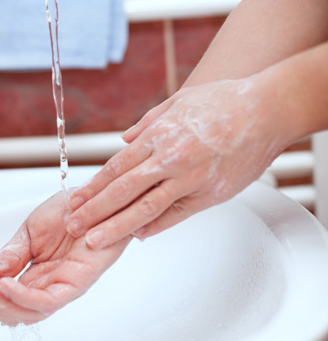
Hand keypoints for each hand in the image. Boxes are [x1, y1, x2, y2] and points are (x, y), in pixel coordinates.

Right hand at [0, 191, 129, 325]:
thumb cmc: (71, 213)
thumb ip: (10, 256)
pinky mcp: (78, 282)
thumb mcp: (29, 233)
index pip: (7, 299)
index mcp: (37, 276)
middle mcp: (50, 286)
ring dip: (0, 304)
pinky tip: (4, 286)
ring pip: (30, 312)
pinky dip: (23, 296)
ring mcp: (64, 287)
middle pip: (16, 312)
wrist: (98, 196)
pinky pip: (48, 300)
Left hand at [66, 76, 291, 249]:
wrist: (266, 110)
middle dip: (94, 210)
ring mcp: (189, 178)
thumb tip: (124, 140)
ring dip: (116, 226)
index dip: (93, 186)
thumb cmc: (223, 101)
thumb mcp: (177, 101)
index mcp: (158, 136)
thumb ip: (147, 123)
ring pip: (144, 207)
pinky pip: (176, 214)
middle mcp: (169, 158)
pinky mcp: (210, 193)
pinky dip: (155, 226)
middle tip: (74, 226)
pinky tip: (137, 236)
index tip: (74, 200)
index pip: (115, 167)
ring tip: (94, 239)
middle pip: (122, 190)